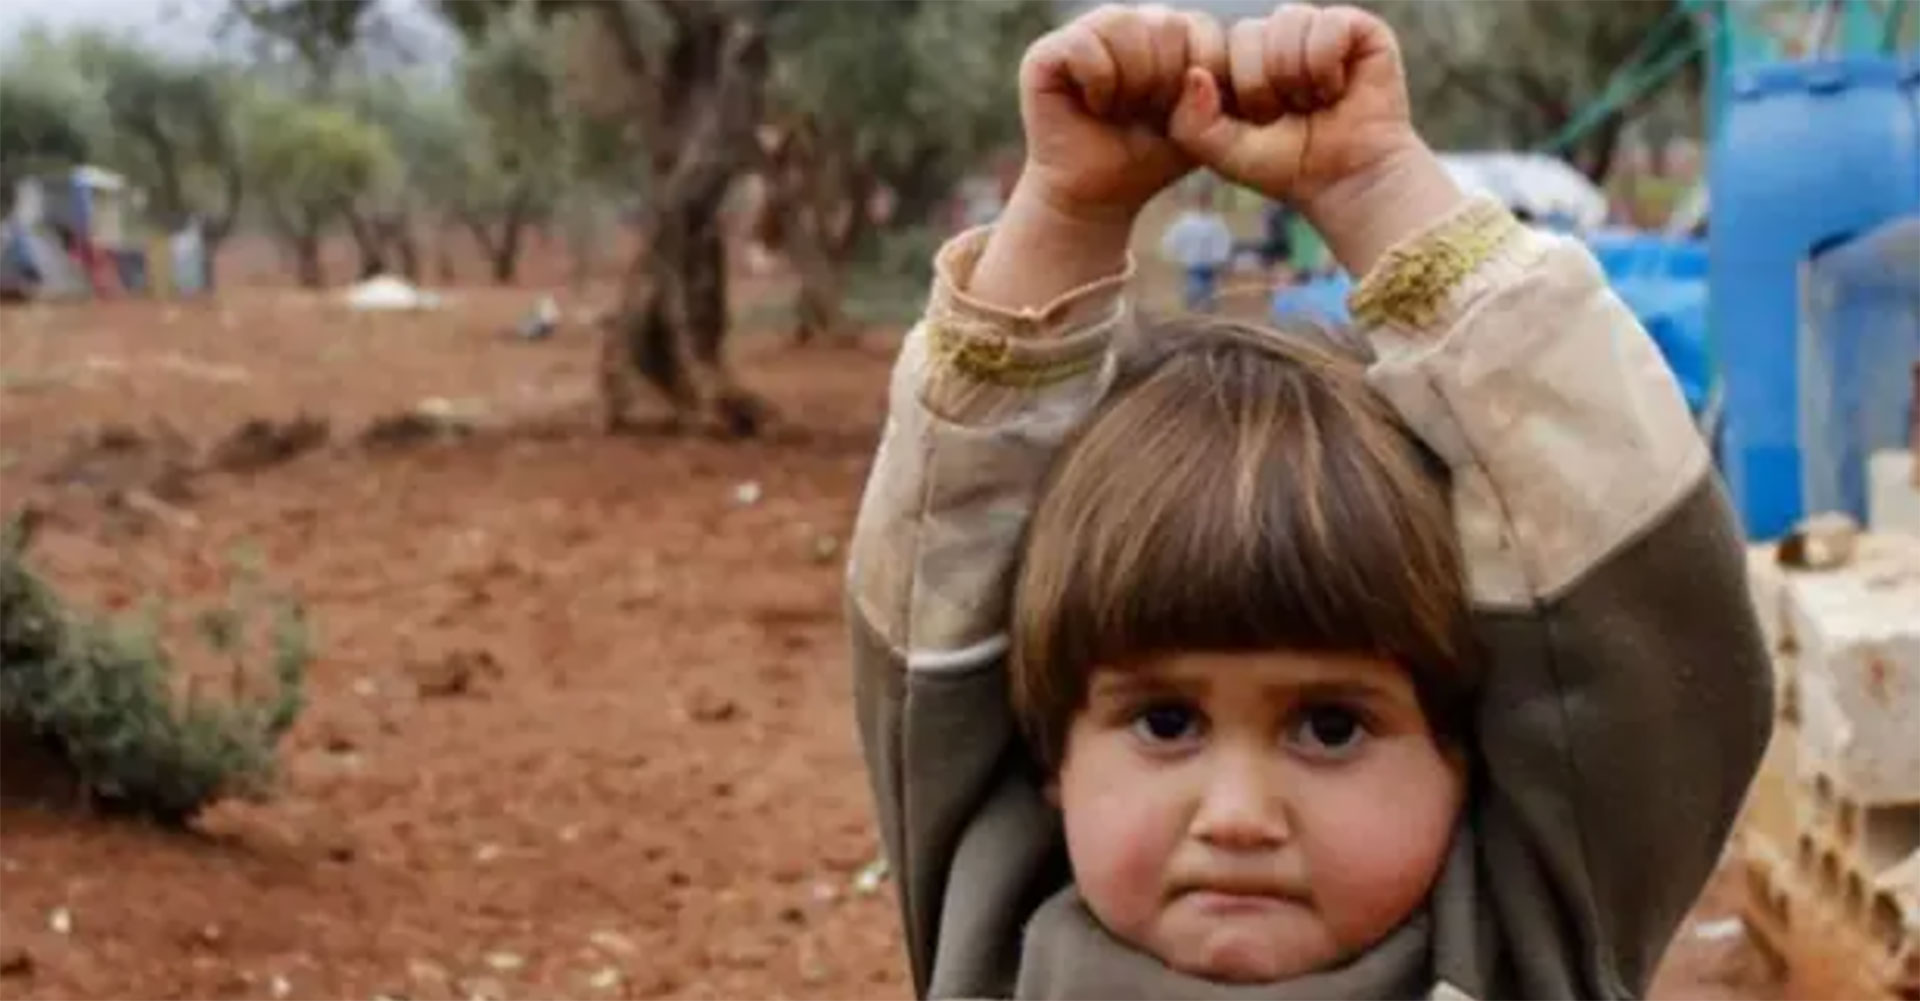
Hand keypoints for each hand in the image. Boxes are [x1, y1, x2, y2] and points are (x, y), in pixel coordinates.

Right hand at [1015, 4, 1226, 224]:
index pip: (1201, 27)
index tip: (1180, 114)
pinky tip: (1093, 105)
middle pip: (1166, 24)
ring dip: (1131, 81)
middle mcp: (1127, 23)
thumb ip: (1210, 101)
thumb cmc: (1147, 159)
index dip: (1198, 76)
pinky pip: (1085, 45)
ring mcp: (1086, 33)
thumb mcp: (1196, 130)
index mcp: (1167, 33)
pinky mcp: (1046, 53)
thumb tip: (1196, 75)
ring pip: (1125, 26)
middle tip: (1144, 114)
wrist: (1095, 197)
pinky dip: (1098, 83)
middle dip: (1164, 82)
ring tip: (1119, 108)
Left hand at [1168, 4, 1460, 274]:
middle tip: (1289, 114)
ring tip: (1314, 102)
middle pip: (1248, 33)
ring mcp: (1315, 28)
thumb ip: (1192, 123)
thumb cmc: (1287, 166)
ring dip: (1297, 78)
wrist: (1348, 182)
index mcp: (1242, 59)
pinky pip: (1328, 25)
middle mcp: (1276, 37)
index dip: (1236, 91)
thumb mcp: (1225, 153)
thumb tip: (1195, 74)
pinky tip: (1337, 89)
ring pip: (1286, 23)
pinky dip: (1327, 67)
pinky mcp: (1356, 28)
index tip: (1258, 122)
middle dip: (1264, 87)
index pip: (1217, 45)